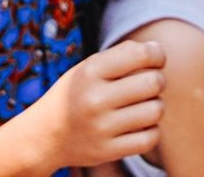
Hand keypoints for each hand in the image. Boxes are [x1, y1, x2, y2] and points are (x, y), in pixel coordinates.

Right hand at [39, 39, 164, 167]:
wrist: (46, 135)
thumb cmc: (77, 93)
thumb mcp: (89, 67)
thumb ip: (121, 55)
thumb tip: (158, 51)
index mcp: (90, 72)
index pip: (141, 54)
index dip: (157, 54)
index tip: (155, 60)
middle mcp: (94, 99)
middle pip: (153, 82)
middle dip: (158, 81)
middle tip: (149, 85)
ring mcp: (101, 128)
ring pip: (155, 111)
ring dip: (156, 106)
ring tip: (143, 105)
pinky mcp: (107, 151)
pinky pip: (150, 138)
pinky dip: (151, 131)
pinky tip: (140, 125)